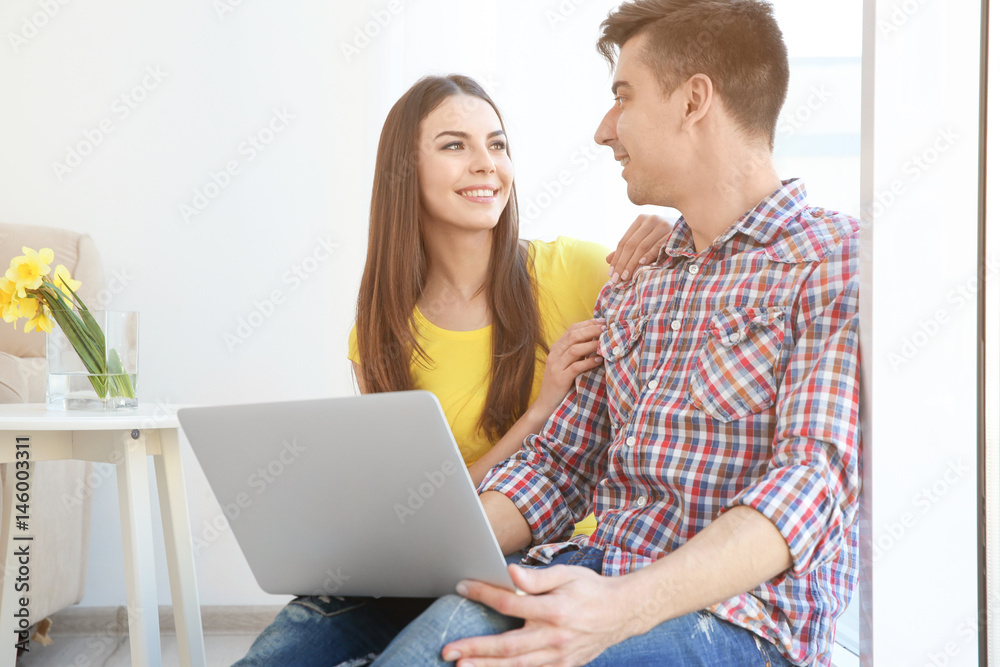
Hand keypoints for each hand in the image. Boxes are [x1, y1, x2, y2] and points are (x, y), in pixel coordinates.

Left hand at [442, 564, 633, 666]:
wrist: (622, 613)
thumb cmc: (591, 590)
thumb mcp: (567, 574)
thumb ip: (537, 578)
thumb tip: (509, 573)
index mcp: (554, 610)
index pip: (510, 603)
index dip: (484, 594)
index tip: (463, 587)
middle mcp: (555, 637)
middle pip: (507, 646)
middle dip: (475, 648)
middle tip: (448, 650)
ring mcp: (559, 657)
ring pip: (517, 666)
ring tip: (462, 666)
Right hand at [533, 319, 604, 416]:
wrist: (546, 404)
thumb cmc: (561, 384)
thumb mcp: (567, 364)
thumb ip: (578, 352)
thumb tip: (598, 340)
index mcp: (557, 348)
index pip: (572, 329)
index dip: (588, 323)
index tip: (604, 321)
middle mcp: (554, 354)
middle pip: (574, 335)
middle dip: (592, 330)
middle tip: (607, 329)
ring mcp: (556, 366)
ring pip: (574, 349)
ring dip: (592, 344)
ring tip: (605, 343)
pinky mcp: (560, 379)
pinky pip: (576, 367)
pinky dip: (588, 362)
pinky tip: (599, 360)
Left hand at [606, 213, 673, 283]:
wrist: (691, 229)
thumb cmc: (665, 236)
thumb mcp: (645, 239)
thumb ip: (627, 248)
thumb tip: (607, 260)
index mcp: (641, 220)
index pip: (623, 241)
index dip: (616, 259)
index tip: (611, 274)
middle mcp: (651, 220)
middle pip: (630, 245)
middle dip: (622, 264)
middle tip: (616, 279)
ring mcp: (662, 225)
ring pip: (641, 246)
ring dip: (631, 263)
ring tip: (625, 277)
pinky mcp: (673, 233)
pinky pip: (657, 246)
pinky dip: (648, 255)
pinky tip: (641, 264)